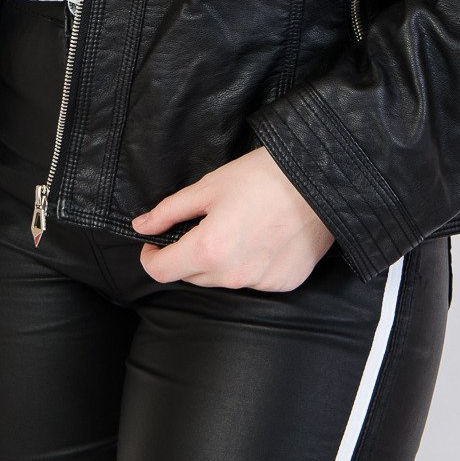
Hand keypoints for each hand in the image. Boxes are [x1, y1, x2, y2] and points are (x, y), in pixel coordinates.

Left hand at [130, 147, 336, 289]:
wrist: (319, 180)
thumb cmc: (262, 177)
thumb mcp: (209, 186)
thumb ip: (170, 210)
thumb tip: (141, 226)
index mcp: (208, 250)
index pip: (163, 271)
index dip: (151, 257)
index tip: (154, 243)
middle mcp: (232, 275)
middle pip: (192, 276)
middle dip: (187, 254)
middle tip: (201, 224)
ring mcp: (259, 283)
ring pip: (222, 280)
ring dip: (218, 261)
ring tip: (236, 227)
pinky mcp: (283, 284)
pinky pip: (253, 280)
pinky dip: (248, 264)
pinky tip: (261, 237)